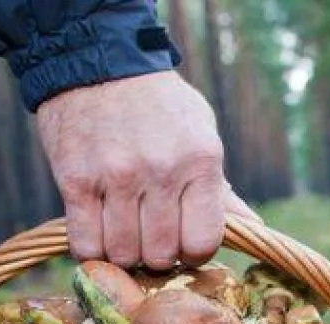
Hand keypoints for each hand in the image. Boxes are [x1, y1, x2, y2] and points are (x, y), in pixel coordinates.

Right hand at [37, 71, 253, 268]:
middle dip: (158, 255)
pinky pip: (86, 244)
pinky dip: (92, 249)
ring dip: (124, 253)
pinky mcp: (75, 180)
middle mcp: (161, 170)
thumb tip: (254, 229)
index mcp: (200, 160)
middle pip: (161, 255)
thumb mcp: (201, 135)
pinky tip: (99, 233)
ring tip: (125, 232)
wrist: (99, 62)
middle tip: (151, 236)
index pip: (203, 242)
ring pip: (123, 254)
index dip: (194, 253)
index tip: (184, 243)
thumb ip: (221, 189)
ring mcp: (116, 176)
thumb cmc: (160, 106)